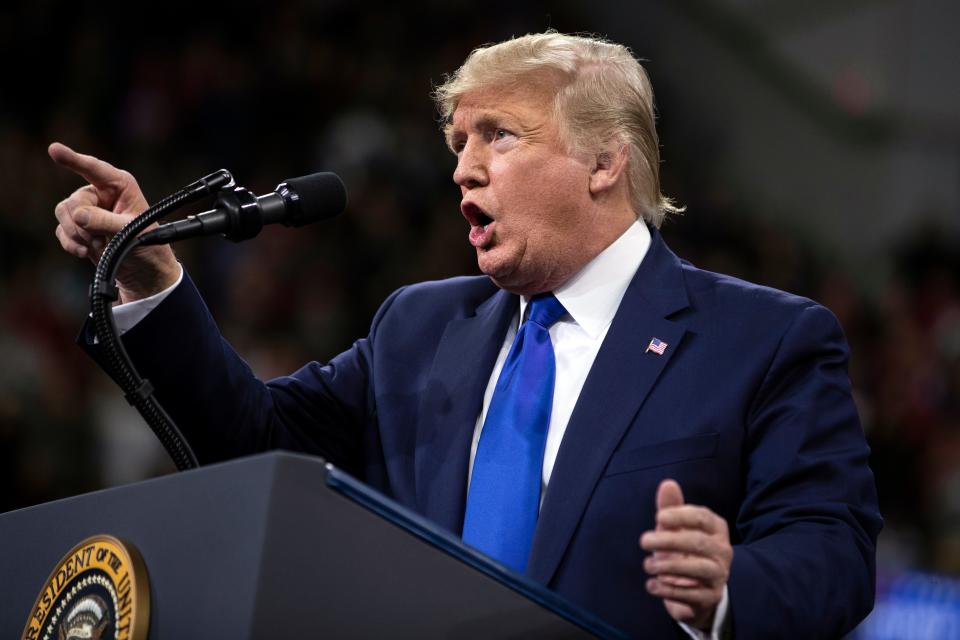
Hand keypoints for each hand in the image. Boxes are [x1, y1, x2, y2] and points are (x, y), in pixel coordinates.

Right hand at [49, 142, 179, 301]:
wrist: (144, 271)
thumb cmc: (147, 244)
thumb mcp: (132, 231)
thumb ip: (105, 221)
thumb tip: (78, 216)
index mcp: (119, 185)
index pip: (93, 168)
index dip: (73, 159)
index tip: (54, 149)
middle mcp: (101, 192)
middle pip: (74, 200)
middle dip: (83, 223)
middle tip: (101, 238)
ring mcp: (88, 209)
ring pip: (63, 213)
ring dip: (78, 234)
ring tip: (99, 245)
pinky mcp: (78, 227)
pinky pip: (62, 230)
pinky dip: (71, 243)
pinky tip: (86, 252)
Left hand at [640, 479, 731, 630]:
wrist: (699, 589)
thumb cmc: (684, 550)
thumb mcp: (676, 529)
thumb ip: (671, 507)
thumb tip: (667, 483)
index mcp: (716, 529)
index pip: (702, 517)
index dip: (681, 516)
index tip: (659, 517)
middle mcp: (722, 551)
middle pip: (698, 542)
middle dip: (669, 540)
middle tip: (644, 541)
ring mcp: (719, 575)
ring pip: (698, 569)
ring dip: (669, 566)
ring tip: (647, 565)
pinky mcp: (711, 597)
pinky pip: (692, 594)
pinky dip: (670, 590)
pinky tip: (652, 584)